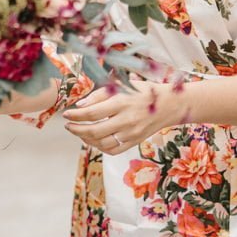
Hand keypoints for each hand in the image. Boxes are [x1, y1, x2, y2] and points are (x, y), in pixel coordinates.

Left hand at [63, 80, 182, 154]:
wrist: (170, 105)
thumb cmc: (143, 91)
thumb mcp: (121, 85)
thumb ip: (99, 95)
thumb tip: (80, 106)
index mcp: (121, 103)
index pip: (92, 113)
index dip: (75, 115)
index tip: (66, 114)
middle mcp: (126, 120)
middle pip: (94, 131)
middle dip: (76, 129)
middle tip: (68, 126)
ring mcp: (131, 134)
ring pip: (102, 143)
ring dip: (86, 139)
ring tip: (79, 131)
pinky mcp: (135, 142)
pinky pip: (113, 150)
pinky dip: (99, 147)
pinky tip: (94, 139)